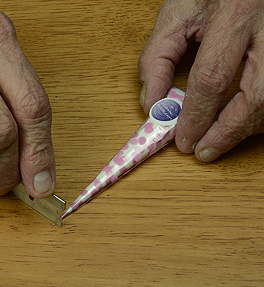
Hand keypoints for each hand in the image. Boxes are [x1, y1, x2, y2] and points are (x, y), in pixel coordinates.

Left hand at [138, 0, 263, 161]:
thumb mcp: (175, 17)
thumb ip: (157, 59)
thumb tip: (153, 105)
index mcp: (233, 15)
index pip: (212, 78)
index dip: (197, 116)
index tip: (184, 139)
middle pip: (256, 96)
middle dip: (229, 132)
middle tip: (205, 151)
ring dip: (245, 127)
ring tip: (218, 139)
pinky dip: (258, 114)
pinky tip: (238, 121)